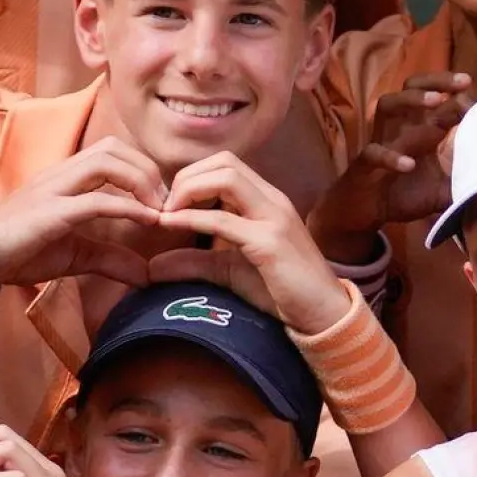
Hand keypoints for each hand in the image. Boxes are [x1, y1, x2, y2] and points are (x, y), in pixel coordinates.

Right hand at [0, 137, 163, 285]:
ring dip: (142, 182)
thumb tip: (145, 274)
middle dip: (148, 170)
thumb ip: (110, 259)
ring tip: (159, 210)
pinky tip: (149, 221)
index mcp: (64, 178)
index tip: (163, 201)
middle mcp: (59, 174)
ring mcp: (52, 189)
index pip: (110, 152)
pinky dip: (129, 207)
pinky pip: (97, 200)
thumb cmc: (18, 253)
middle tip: (167, 203)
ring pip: (106, 162)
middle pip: (113, 147)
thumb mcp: (75, 255)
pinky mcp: (50, 212)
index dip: (143, 169)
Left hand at [148, 152, 351, 334]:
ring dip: (189, 190)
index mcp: (266, 201)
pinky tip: (172, 227)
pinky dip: (192, 219)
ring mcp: (275, 218)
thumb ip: (195, 263)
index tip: (169, 206)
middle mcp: (273, 200)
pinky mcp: (271, 243)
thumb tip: (154, 266)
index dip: (191, 178)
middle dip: (186, 178)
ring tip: (168, 216)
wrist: (323, 314)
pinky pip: (225, 220)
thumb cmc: (282, 292)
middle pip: (223, 162)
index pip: (225, 165)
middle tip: (164, 208)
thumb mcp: (230, 273)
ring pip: (227, 177)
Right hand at [316, 72, 470, 260]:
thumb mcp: (441, 190)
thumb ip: (464, 183)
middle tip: (463, 81)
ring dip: (412, 100)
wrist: (365, 212)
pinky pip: (374, 153)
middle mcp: (399, 128)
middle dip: (437, 81)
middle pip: (411, 88)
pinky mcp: (364, 165)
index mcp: (418, 130)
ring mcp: (381, 142)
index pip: (438, 101)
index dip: (457, 95)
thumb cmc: (402, 195)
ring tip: (437, 102)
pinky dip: (391, 157)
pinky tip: (409, 164)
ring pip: (388, 105)